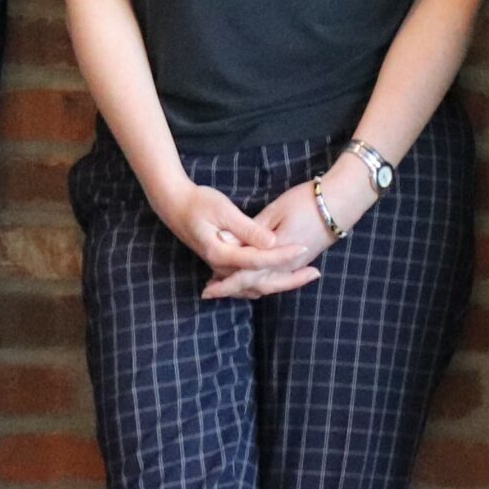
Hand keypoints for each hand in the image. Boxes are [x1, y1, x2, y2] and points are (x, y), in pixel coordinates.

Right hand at [153, 178, 310, 298]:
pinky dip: (264, 280)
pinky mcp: (222, 263)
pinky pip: (246, 280)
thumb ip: (247, 229)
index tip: (305, 248)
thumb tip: (271, 243)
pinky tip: (281, 274)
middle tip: (315, 272)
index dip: (283, 256)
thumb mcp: (224, 211)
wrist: (173, 205)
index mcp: (221, 253)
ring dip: (278, 282)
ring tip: (304, 275)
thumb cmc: (198, 202)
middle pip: (259, 282)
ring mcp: (221, 267)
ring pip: (252, 285)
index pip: (259, 260)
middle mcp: (221, 266)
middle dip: (289, 280)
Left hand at [198, 167, 368, 300]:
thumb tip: (228, 243)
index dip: (226, 283)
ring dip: (246, 287)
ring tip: (225, 287)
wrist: (342, 200)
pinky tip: (252, 278)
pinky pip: (278, 277)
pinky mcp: (303, 259)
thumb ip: (252, 230)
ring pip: (267, 283)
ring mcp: (297, 263)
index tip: (207, 289)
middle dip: (233, 290)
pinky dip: (261, 281)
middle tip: (210, 293)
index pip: (247, 274)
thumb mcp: (276, 210)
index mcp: (277, 252)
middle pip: (256, 284)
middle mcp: (287, 264)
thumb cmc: (307, 200)